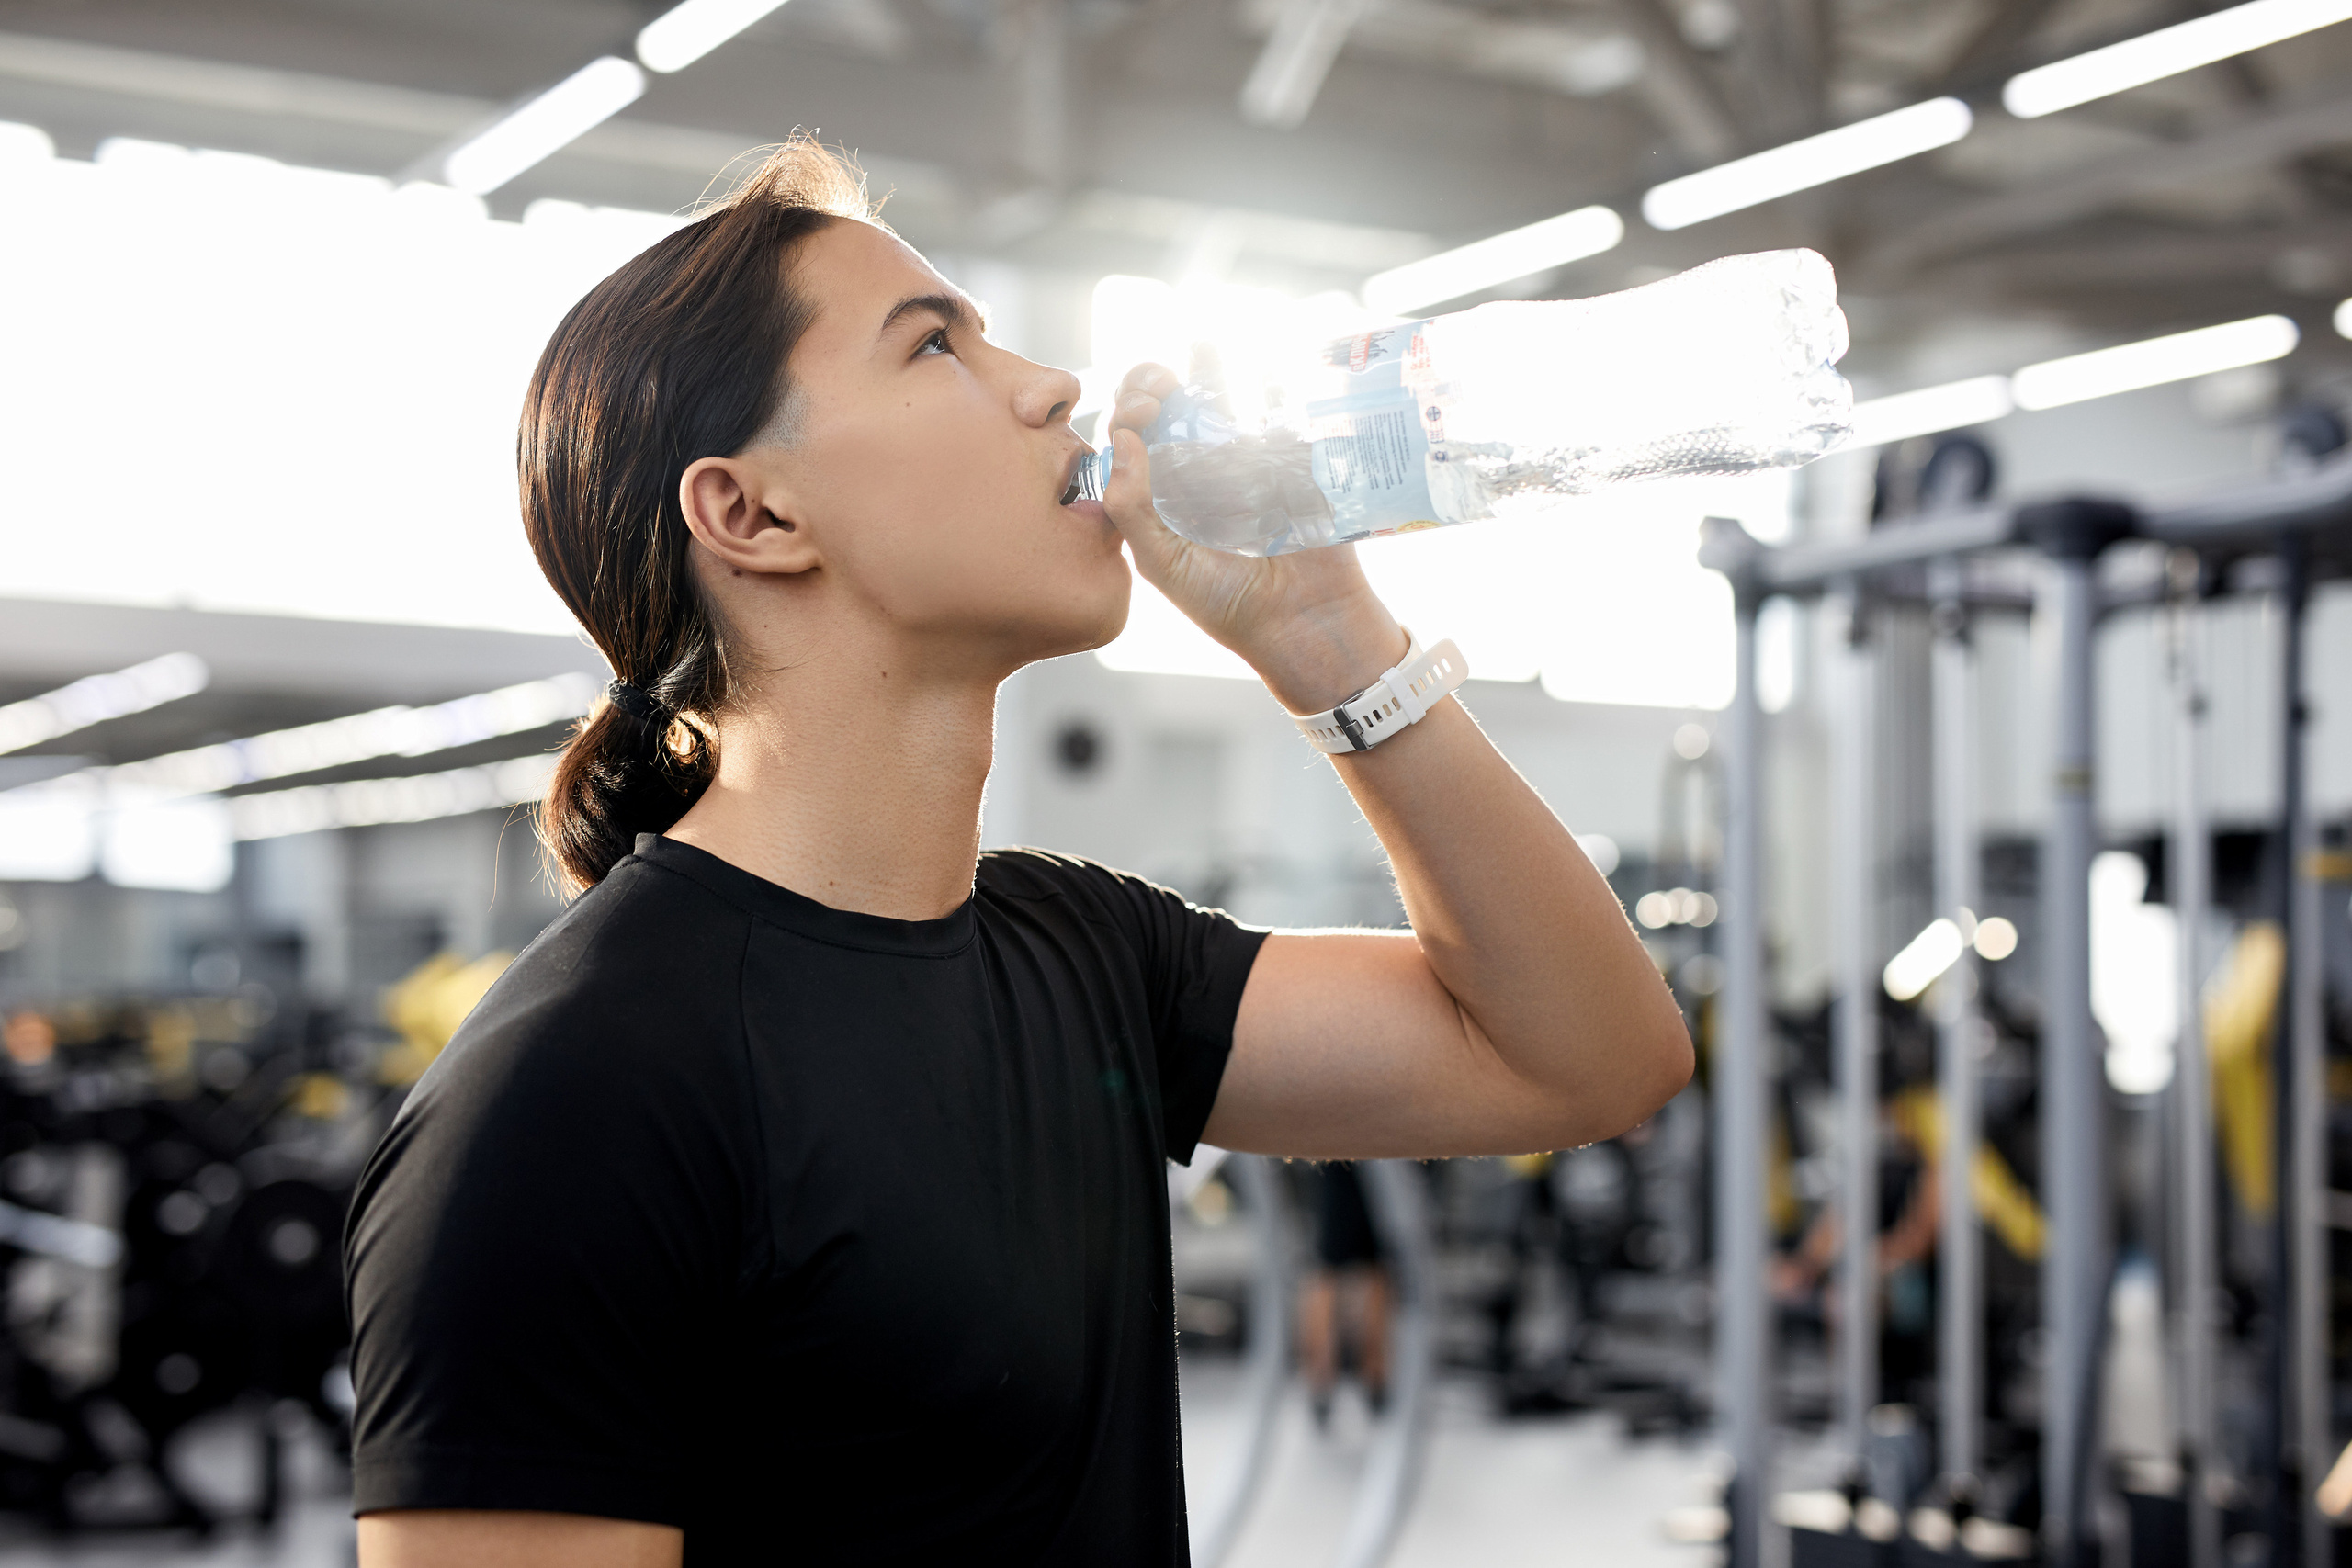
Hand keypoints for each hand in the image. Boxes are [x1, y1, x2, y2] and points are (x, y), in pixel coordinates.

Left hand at [1101, 363, 1405, 715]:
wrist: (1303, 620)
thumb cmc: (1225, 602)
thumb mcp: (1162, 562)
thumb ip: (1131, 508)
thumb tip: (1124, 440)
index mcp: (1159, 492)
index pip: (1132, 438)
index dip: (1127, 412)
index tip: (1140, 414)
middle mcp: (1197, 469)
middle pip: (1165, 407)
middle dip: (1153, 381)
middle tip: (1160, 387)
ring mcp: (1246, 457)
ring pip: (1217, 397)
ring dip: (1203, 366)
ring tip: (1198, 351)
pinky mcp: (1291, 456)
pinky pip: (1276, 409)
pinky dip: (1267, 381)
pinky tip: (1257, 367)